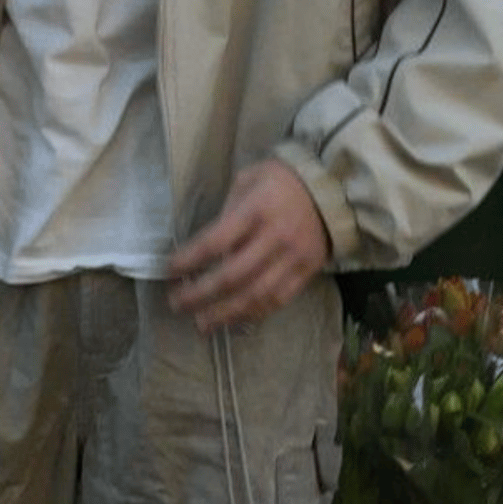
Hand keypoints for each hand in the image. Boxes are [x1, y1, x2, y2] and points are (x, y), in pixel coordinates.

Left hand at [167, 158, 330, 334]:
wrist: (332, 191)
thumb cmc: (281, 181)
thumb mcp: (248, 180)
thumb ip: (228, 211)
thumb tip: (206, 247)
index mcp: (256, 210)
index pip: (216, 242)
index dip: (190, 260)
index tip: (170, 270)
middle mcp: (275, 238)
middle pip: (233, 276)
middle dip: (200, 294)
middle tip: (176, 304)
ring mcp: (293, 259)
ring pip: (255, 296)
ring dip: (224, 313)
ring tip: (201, 323)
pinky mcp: (306, 274)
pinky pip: (277, 301)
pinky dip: (253, 314)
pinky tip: (233, 320)